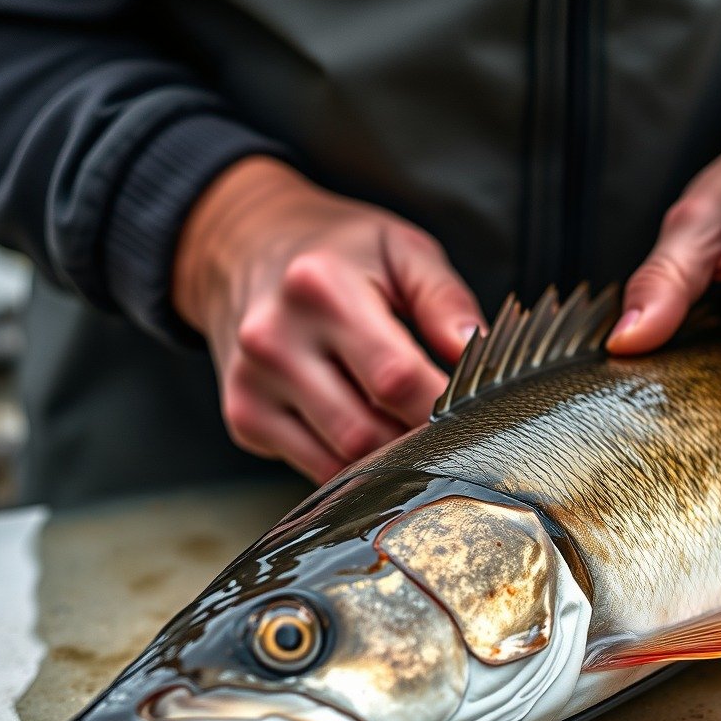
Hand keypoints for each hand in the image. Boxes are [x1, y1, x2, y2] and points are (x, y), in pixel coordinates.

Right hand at [173, 156, 483, 482]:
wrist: (247, 250)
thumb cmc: (341, 254)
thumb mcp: (401, 250)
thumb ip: (444, 299)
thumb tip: (475, 352)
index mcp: (319, 287)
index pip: (395, 378)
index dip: (443, 406)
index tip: (476, 410)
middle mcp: (273, 338)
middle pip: (367, 431)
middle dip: (418, 439)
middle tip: (450, 426)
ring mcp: (252, 383)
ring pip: (341, 461)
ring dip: (389, 459)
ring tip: (411, 427)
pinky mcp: (244, 415)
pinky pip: (315, 470)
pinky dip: (354, 465)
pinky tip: (369, 431)